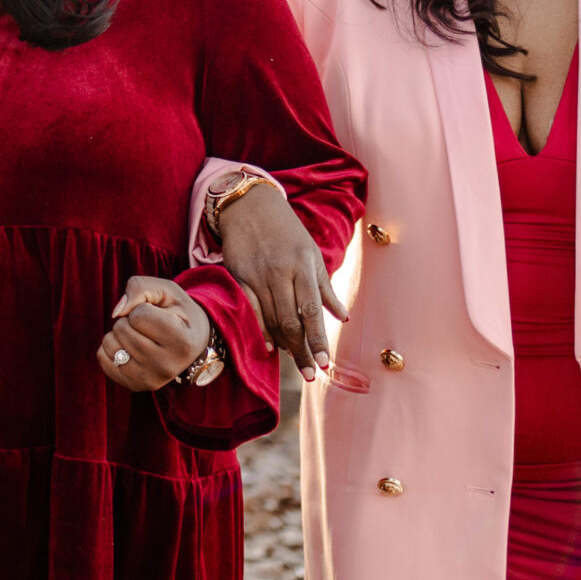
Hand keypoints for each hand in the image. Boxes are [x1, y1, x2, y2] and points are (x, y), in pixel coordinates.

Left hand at [97, 276, 209, 392]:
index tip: (159, 315)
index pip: (138, 315)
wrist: (192, 342)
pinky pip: (103, 359)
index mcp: (181, 341)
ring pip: (110, 345)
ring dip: (118, 334)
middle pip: (122, 330)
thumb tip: (116, 312)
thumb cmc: (177, 312)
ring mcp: (150, 380)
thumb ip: (140, 288)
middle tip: (149, 326)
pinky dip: (110, 347)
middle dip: (129, 320)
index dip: (142, 308)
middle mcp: (167, 366)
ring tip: (140, 336)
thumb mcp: (166, 290)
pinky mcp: (135, 386)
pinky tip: (129, 348)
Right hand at [217, 184, 345, 378]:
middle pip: (291, 321)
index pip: (312, 311)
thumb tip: (342, 317)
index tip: (324, 364)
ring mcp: (257, 275)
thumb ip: (325, 288)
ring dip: (284, 344)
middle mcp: (280, 272)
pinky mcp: (238, 276)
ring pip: (270, 319)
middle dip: (302, 351)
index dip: (318, 340)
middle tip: (311, 374)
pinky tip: (268, 347)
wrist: (250, 205)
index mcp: (303, 266)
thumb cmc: (287, 231)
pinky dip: (259, 330)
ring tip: (295, 361)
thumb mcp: (311, 254)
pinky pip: (249, 310)